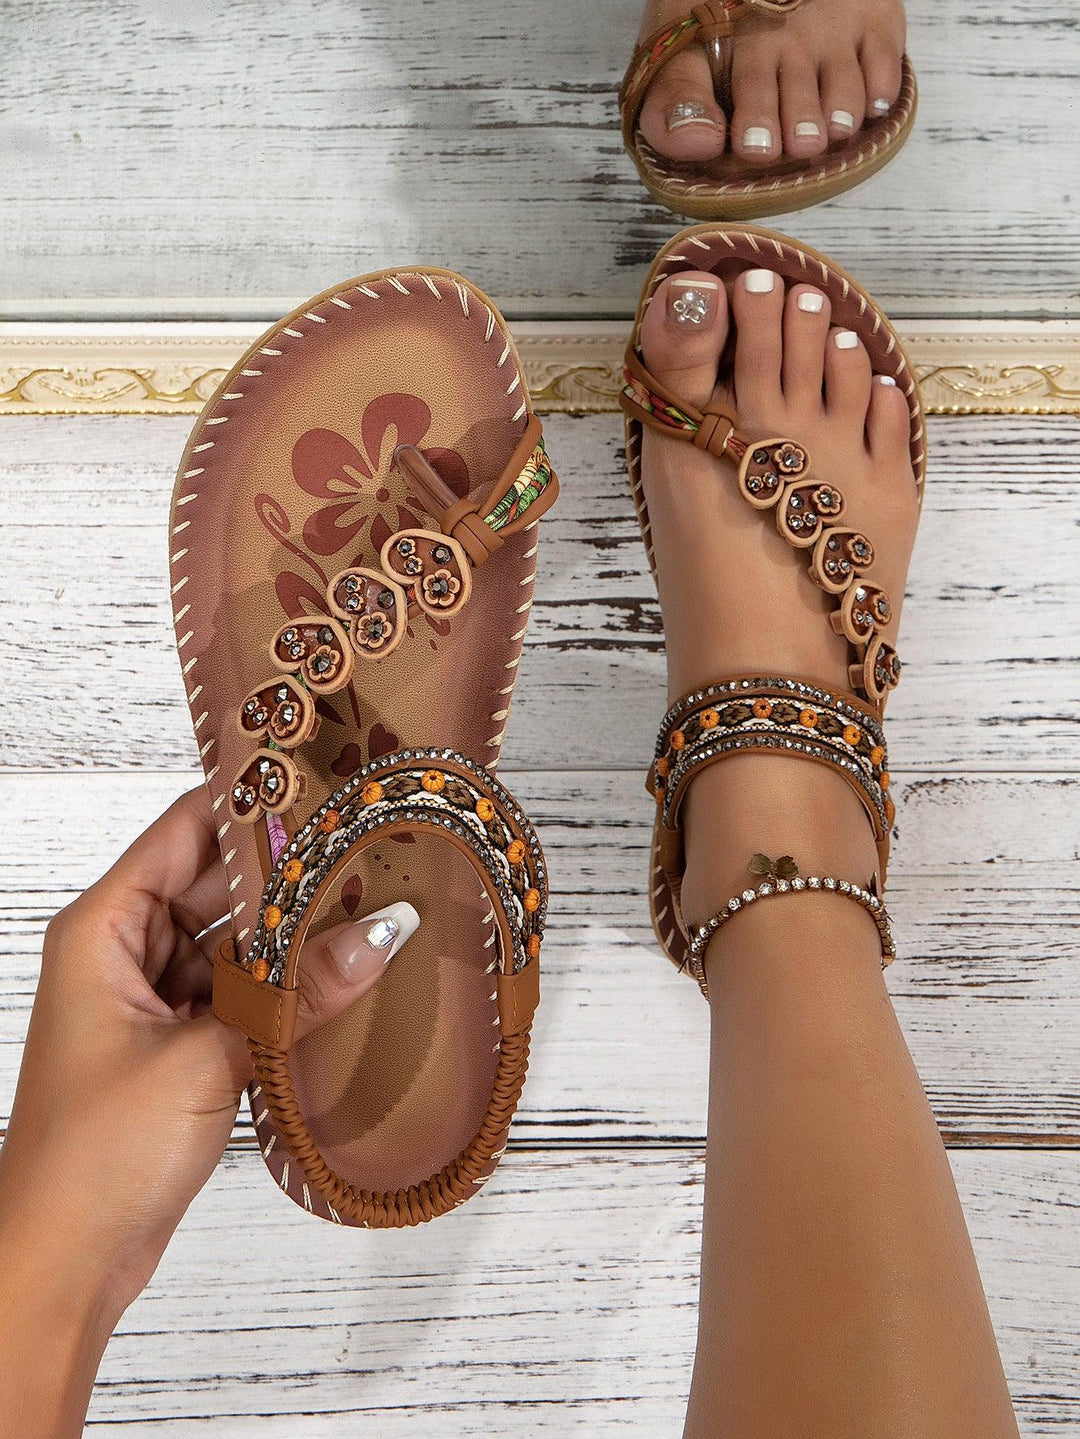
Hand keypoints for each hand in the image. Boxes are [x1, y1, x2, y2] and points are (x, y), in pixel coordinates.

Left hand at [0, 787, 414, 1437]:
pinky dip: (286, 985)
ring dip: (293, 934)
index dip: (250, 803)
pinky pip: (243, 991)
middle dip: (289, 871)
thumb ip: (298, 991)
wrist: (68, 1261)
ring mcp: (154, 1001)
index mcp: (103, 930)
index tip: (321, 781)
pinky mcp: (181, 1044)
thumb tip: (380, 933)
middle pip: (217, 883)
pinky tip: (343, 975)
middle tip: (368, 847)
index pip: (185, 830)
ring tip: (370, 905)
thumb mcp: (205, 1057)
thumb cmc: (94, 1155)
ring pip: (236, 941)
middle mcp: (125, 954)